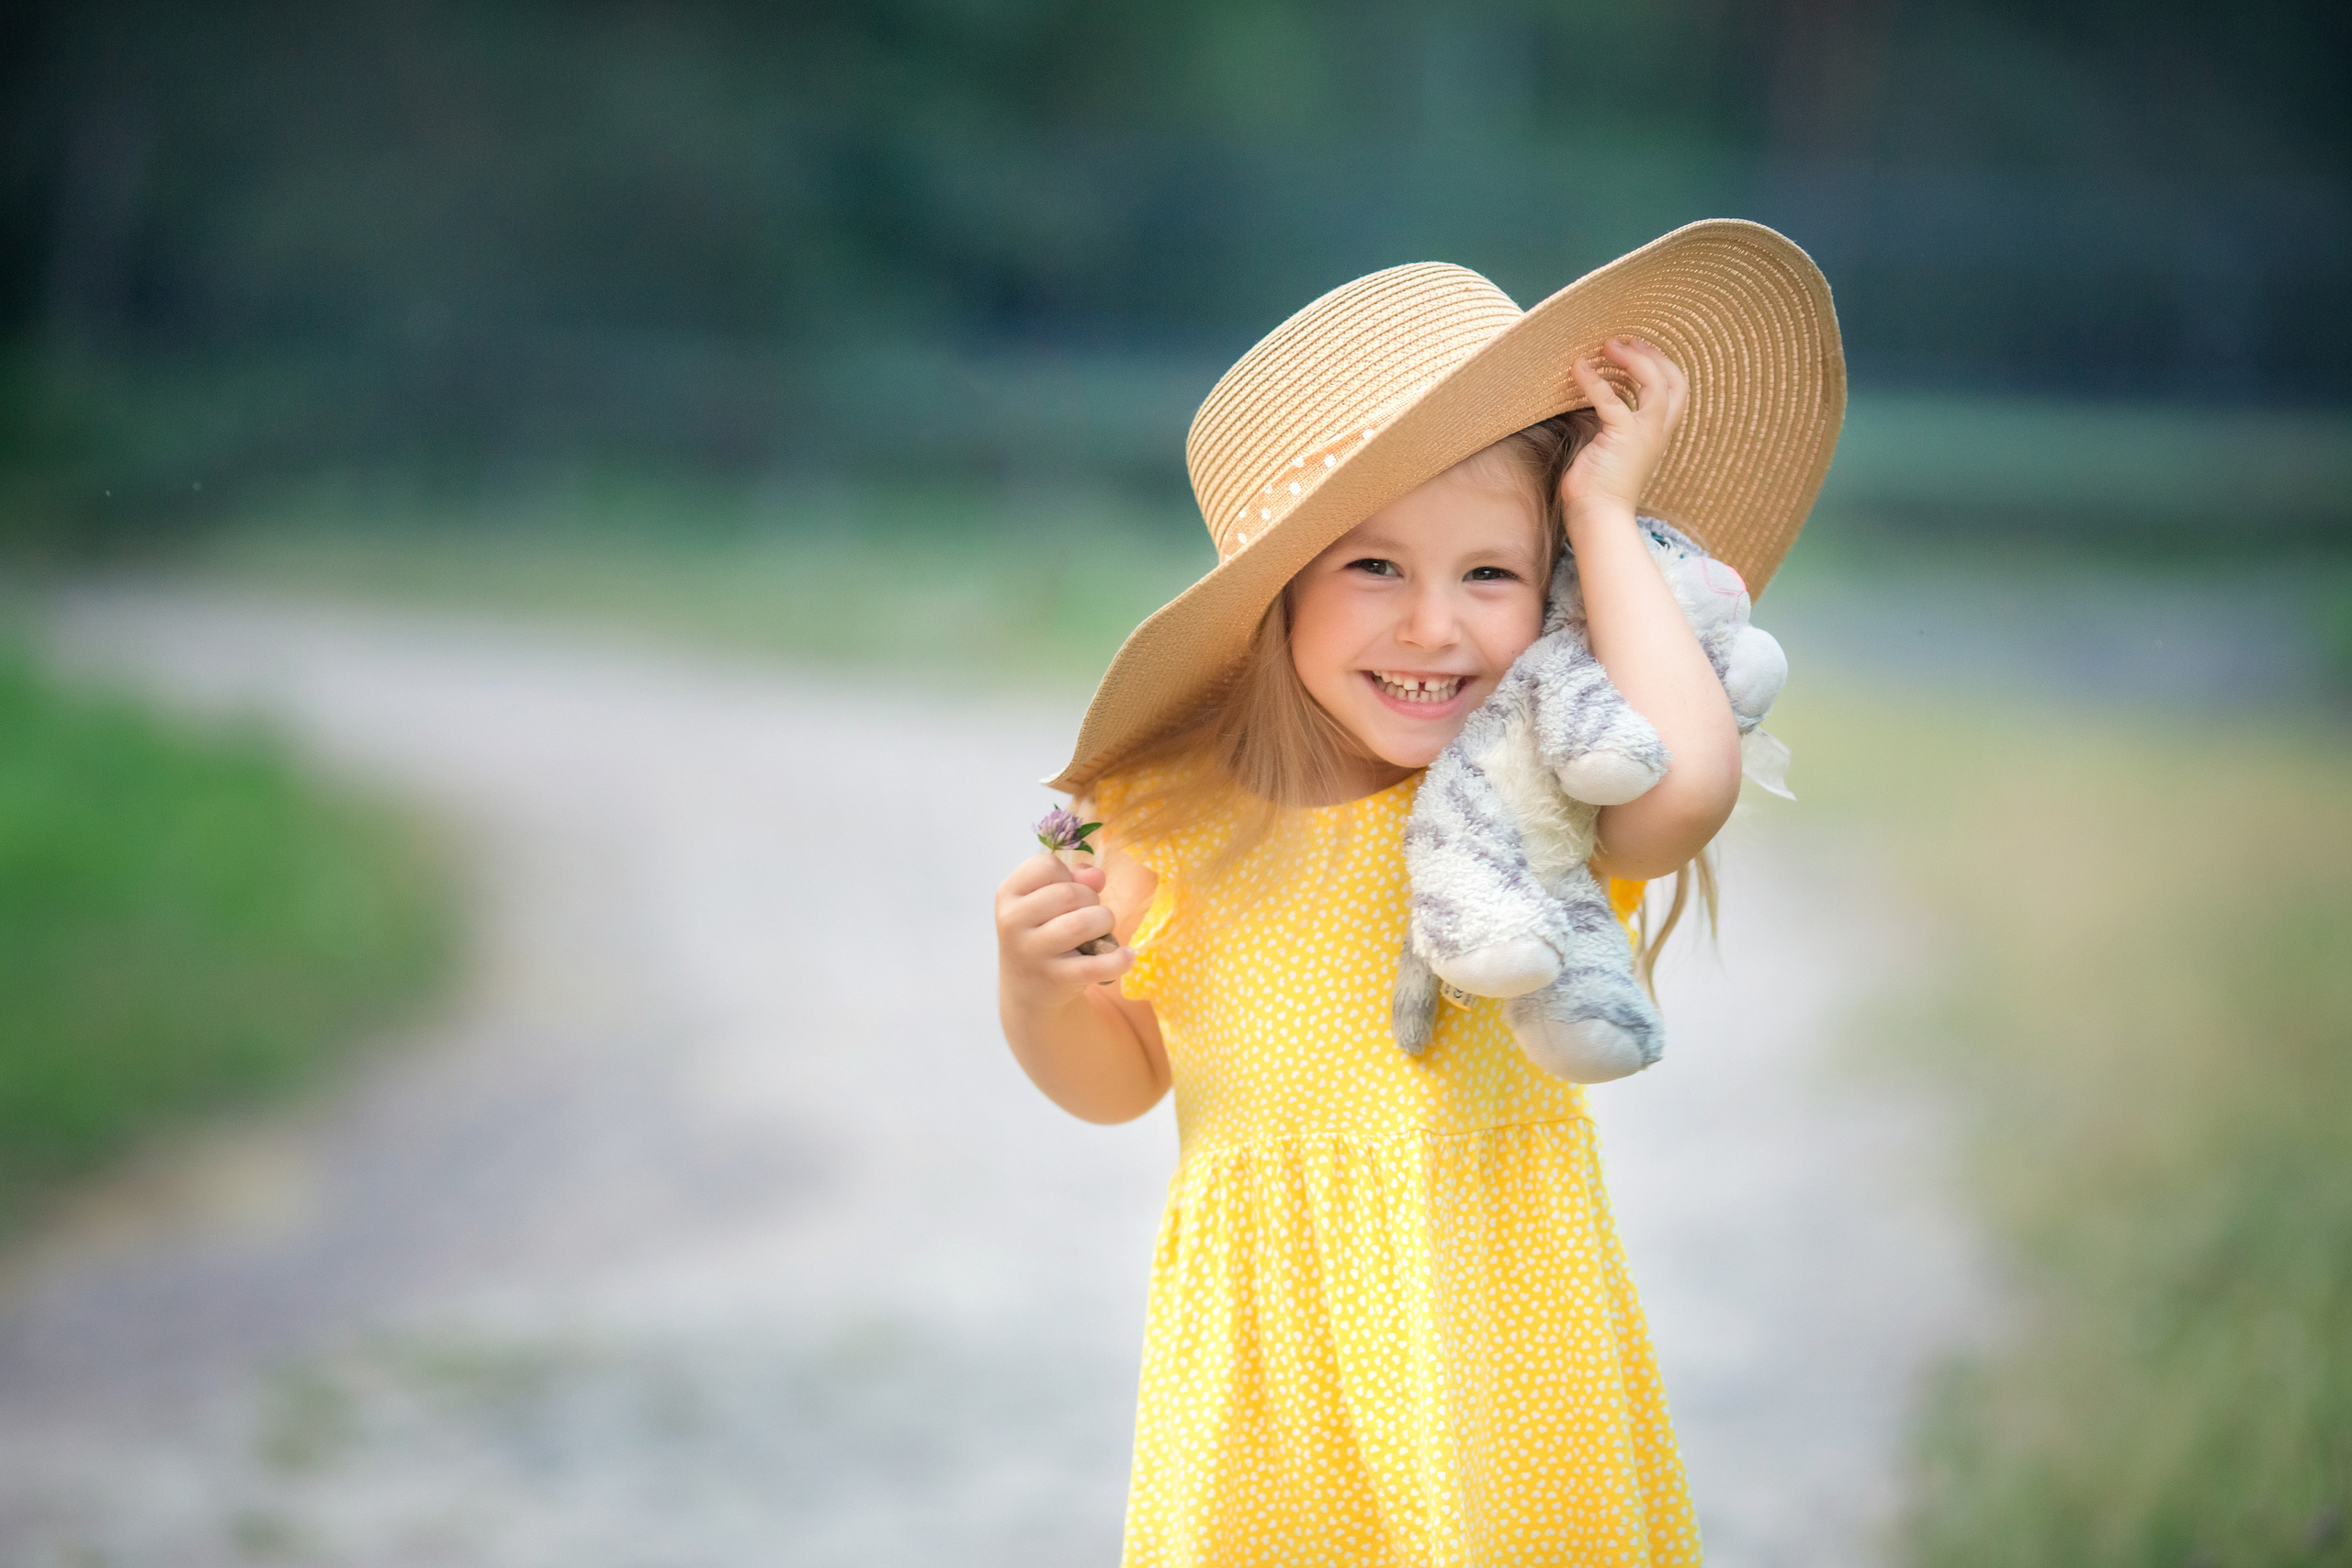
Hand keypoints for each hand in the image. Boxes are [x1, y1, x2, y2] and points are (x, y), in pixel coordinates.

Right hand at [995, 853, 1129, 1009]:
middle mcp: (1013, 922)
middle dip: (1091, 899)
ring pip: (1082, 923)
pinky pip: (1095, 966)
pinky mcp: (1055, 978)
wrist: (1027, 989)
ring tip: (1102, 931)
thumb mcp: (1046, 901)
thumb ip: (1074, 879)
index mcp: (1008, 894)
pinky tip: (1126, 956)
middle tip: (1089, 914)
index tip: (1066, 890)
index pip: (1046, 865)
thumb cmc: (1042, 933)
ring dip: (1104, 922)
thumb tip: (1097, 876)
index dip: (1067, 874)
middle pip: (1069, 893)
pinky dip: (1118, 960)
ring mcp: (1032, 952)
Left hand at [1562, 336, 1689, 519]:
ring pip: (1655, 382)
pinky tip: (1578, 368)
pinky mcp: (1623, 437)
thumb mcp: (1605, 445)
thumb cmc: (1597, 487)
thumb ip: (1606, 420)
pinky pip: (1611, 399)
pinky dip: (1593, 380)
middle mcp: (1657, 432)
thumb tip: (1586, 394)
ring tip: (1608, 345)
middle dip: (1654, 355)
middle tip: (1626, 340)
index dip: (1659, 364)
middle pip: (1676, 381)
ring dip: (1632, 358)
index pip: (1674, 390)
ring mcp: (1644, 434)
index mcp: (1656, 434)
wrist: (1597, 518)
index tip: (1635, 349)